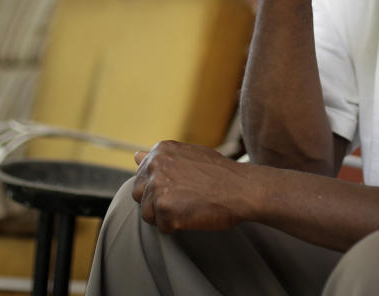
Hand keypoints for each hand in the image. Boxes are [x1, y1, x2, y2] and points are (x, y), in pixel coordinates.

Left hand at [132, 140, 256, 233]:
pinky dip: (177, 227)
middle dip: (157, 202)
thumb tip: (136, 156)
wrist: (242, 189)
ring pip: (148, 213)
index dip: (160, 187)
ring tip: (189, 208)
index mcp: (160, 151)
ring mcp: (158, 187)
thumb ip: (163, 158)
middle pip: (139, 195)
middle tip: (183, 201)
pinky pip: (162, 227)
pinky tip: (193, 216)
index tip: (178, 188)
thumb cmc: (221, 174)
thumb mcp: (190, 155)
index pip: (142, 176)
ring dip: (166, 217)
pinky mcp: (164, 209)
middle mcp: (155, 166)